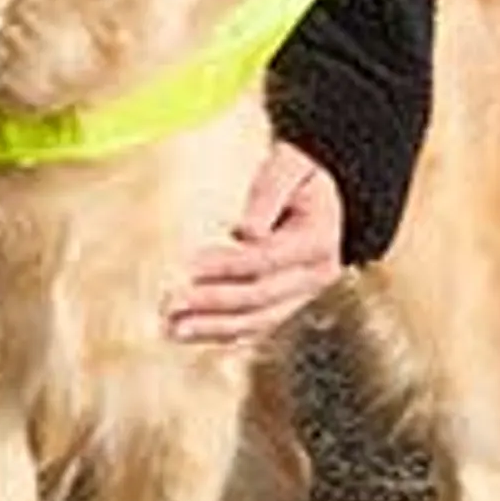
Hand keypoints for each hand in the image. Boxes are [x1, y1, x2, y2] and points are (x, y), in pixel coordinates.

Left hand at [167, 141, 344, 345]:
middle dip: (214, 303)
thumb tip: (246, 232)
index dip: (227, 265)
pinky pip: (255, 324)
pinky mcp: (288, 303)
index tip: (189, 266)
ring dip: (213, 327)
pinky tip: (190, 333)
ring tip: (173, 329)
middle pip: (260, 297)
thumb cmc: (300, 175)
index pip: (266, 260)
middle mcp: (315, 274)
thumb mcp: (289, 167)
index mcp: (317, 241)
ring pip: (258, 320)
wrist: (328, 195)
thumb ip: (268, 194)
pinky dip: (222, 332)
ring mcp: (304, 293)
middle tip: (171, 303)